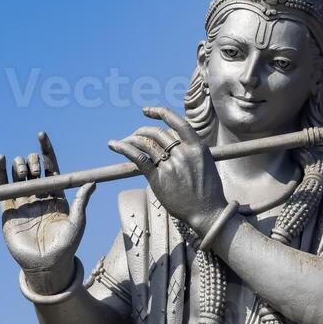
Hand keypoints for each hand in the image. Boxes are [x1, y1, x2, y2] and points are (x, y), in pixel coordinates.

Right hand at [0, 132, 94, 294]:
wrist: (47, 266)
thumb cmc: (66, 246)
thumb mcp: (78, 222)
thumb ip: (82, 201)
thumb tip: (92, 182)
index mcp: (57, 195)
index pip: (50, 167)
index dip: (45, 151)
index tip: (41, 135)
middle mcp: (39, 196)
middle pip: (34, 169)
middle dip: (33, 160)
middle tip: (34, 165)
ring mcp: (23, 202)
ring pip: (19, 175)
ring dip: (19, 166)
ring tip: (23, 170)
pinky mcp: (8, 211)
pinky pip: (2, 189)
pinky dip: (0, 173)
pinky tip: (0, 160)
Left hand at [108, 106, 225, 235]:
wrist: (207, 212)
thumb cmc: (208, 192)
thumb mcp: (205, 164)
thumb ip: (191, 151)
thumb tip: (174, 144)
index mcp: (196, 146)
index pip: (176, 122)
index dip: (159, 113)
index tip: (146, 111)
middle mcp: (183, 152)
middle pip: (157, 133)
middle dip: (142, 131)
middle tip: (134, 135)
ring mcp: (170, 164)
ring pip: (145, 143)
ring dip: (131, 140)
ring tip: (122, 142)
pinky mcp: (158, 178)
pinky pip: (138, 158)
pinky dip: (124, 149)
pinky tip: (115, 145)